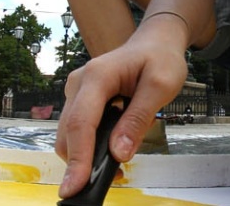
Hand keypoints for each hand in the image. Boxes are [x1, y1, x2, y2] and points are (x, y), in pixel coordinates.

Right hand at [55, 29, 187, 197]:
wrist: (155, 42)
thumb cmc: (160, 59)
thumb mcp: (160, 86)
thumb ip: (138, 119)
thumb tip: (118, 152)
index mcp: (97, 76)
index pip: (81, 123)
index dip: (78, 158)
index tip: (75, 186)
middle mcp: (79, 83)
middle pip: (69, 132)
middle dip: (80, 162)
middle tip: (105, 183)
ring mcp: (77, 91)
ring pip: (70, 134)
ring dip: (85, 156)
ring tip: (115, 169)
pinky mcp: (81, 100)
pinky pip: (78, 129)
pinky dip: (89, 146)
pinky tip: (110, 154)